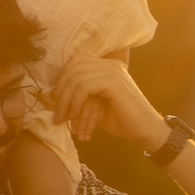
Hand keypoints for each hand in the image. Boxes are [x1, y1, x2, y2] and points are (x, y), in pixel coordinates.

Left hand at [50, 55, 164, 150]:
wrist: (146, 131)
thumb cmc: (122, 120)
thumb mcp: (95, 104)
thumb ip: (79, 94)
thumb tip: (49, 93)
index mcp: (107, 65)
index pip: (75, 62)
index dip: (61, 81)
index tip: (58, 103)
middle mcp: (110, 64)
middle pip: (72, 67)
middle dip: (60, 91)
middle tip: (57, 113)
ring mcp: (113, 71)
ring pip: (75, 78)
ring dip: (64, 100)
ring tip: (62, 118)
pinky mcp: (114, 82)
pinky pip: (83, 87)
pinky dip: (74, 103)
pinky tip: (74, 116)